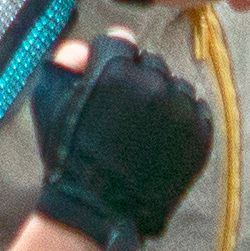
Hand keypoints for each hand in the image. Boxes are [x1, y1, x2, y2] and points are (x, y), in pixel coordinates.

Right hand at [29, 28, 212, 250]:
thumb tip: (83, 47)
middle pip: (149, 61)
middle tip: (118, 109)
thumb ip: (64, 64)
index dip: (106, 60)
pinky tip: (156, 137)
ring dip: (159, 96)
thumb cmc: (69, 154)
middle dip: (134, 77)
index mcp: (115, 71)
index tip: (102, 80)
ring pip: (175, 84)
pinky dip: (179, 118)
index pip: (119, 42)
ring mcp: (181, 110)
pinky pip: (195, 110)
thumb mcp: (49, 103)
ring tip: (139, 126)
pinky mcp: (200, 134)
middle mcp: (154, 84)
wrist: (98, 207)